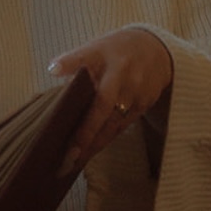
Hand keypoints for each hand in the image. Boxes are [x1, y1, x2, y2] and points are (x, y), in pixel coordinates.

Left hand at [50, 26, 173, 169]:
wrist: (158, 51)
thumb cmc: (117, 51)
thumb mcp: (97, 47)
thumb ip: (76, 60)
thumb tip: (53, 70)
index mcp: (105, 53)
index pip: (85, 57)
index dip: (69, 63)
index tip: (54, 71)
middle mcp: (122, 72)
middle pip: (102, 104)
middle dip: (85, 131)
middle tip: (67, 154)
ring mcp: (136, 91)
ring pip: (112, 123)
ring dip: (93, 144)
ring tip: (73, 163)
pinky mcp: (144, 105)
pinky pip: (121, 127)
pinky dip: (104, 140)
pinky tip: (89, 153)